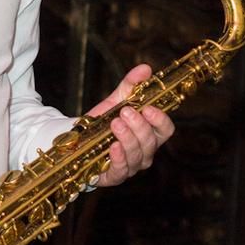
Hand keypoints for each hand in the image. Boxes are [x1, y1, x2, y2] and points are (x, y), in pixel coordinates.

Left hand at [87, 64, 173, 187]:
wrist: (78, 139)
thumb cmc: (104, 122)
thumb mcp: (116, 100)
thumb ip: (131, 85)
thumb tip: (145, 68)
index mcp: (150, 134)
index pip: (166, 130)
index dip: (161, 120)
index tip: (149, 108)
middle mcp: (144, 152)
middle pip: (151, 142)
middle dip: (139, 126)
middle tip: (125, 111)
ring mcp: (131, 166)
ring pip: (137, 155)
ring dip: (127, 138)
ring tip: (115, 123)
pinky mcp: (114, 176)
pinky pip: (121, 170)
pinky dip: (119, 158)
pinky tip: (113, 146)